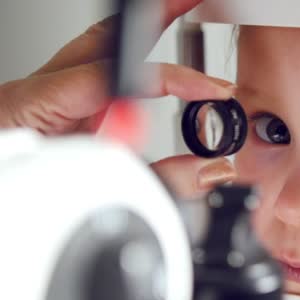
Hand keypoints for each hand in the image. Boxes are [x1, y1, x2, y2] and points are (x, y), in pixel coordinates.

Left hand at [0, 0, 237, 196]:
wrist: (0, 208)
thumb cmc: (28, 197)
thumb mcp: (99, 194)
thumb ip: (156, 181)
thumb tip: (206, 170)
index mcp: (34, 106)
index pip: (117, 76)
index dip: (171, 80)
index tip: (209, 91)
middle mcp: (41, 91)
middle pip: (108, 36)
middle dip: (158, 15)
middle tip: (192, 2)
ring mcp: (54, 96)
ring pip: (105, 46)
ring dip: (148, 28)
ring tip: (180, 13)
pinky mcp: (66, 108)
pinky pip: (107, 72)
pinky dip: (139, 60)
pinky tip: (157, 62)